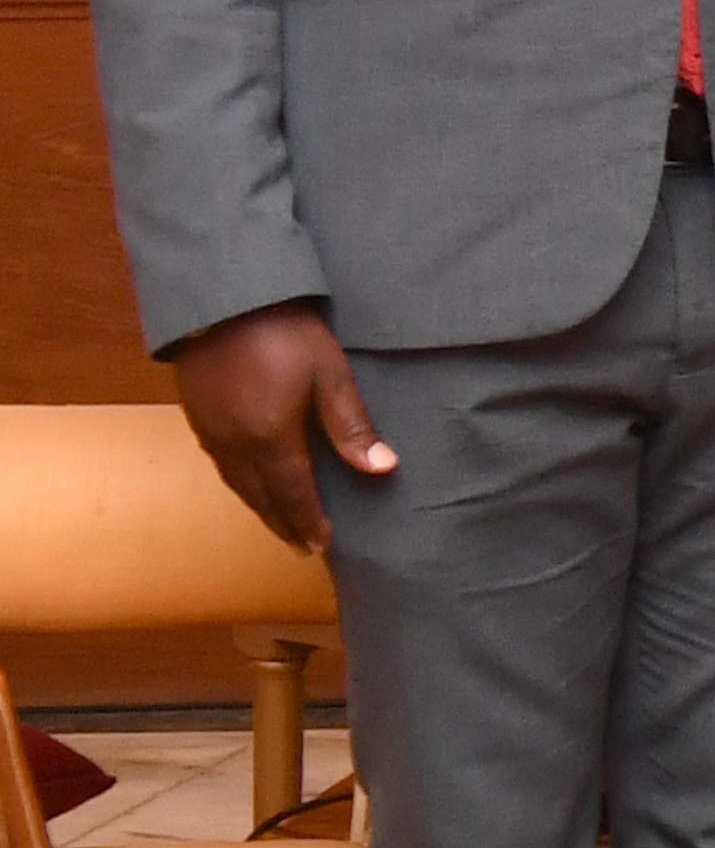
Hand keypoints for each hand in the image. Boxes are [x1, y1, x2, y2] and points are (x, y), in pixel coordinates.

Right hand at [168, 300, 390, 553]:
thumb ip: (352, 426)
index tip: (321, 546)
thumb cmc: (286, 334)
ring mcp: (211, 432)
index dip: (307, 521)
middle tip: (303, 547)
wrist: (224, 300)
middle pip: (261, 496)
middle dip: (283, 523)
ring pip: (237, 484)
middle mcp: (234, 444)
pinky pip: (221, 465)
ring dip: (260, 507)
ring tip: (280, 523)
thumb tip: (383, 469)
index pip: (292, 494)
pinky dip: (241, 485)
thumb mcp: (330, 375)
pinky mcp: (197, 416)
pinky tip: (251, 484)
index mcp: (269, 438)